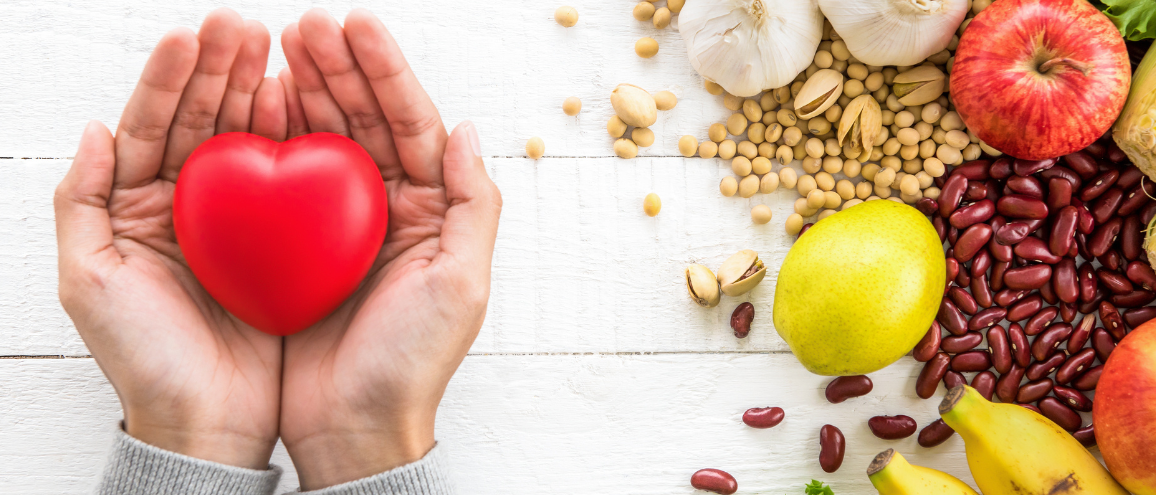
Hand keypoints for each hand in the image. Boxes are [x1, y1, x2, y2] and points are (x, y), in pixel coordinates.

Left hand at [54, 9, 289, 468]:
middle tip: (243, 26)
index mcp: (135, 206)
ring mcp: (235, 221)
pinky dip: (292, 139)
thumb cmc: (144, 358)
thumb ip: (81, 203)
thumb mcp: (89, 282)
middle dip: (219, 69)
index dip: (170, 79)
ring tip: (277, 47)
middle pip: (199, 120)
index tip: (193, 36)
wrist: (208, 420)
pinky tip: (299, 104)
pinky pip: (285, 180)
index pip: (150, 126)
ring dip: (256, 90)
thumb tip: (95, 129)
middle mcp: (185, 205)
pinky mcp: (278, 242)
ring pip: (243, 139)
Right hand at [276, 9, 501, 489]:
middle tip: (303, 24)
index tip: (355, 25)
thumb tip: (467, 128)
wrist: (353, 427)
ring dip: (303, 89)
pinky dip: (270, 138)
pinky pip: (282, 178)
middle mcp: (390, 207)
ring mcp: (339, 223)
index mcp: (433, 209)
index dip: (385, 72)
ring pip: (323, 137)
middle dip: (338, 68)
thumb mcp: (462, 284)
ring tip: (276, 45)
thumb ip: (475, 203)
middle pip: (365, 120)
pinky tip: (253, 104)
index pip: (412, 123)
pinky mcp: (295, 244)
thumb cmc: (412, 362)